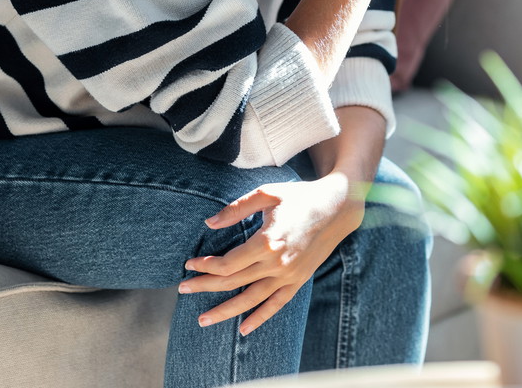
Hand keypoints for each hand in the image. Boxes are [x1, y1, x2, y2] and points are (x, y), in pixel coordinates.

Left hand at [178, 172, 364, 334]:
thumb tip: (209, 222)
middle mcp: (277, 264)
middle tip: (183, 290)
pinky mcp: (299, 280)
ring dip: (225, 311)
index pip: (227, 264)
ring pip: (251, 300)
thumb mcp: (266, 194)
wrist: (338, 207)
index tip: (189, 265)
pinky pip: (276, 304)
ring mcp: (289, 275)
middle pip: (233, 283)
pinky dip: (259, 318)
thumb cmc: (300, 196)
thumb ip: (236, 209)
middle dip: (205, 287)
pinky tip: (243, 328)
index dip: (205, 266)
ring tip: (203, 320)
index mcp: (266, 242)